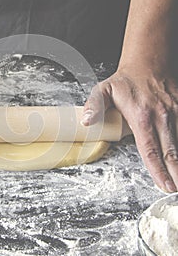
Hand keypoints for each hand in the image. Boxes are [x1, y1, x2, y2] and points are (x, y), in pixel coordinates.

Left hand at [82, 66, 177, 192]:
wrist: (147, 64)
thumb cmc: (124, 81)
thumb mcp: (102, 90)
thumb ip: (93, 106)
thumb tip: (86, 122)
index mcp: (140, 116)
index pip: (149, 149)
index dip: (157, 170)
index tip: (164, 185)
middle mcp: (162, 116)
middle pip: (170, 152)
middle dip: (175, 173)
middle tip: (175, 190)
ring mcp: (176, 111)